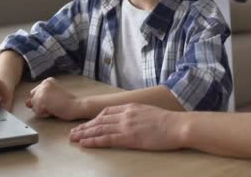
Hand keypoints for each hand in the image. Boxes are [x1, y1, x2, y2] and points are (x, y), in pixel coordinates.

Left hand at [26, 77, 81, 120]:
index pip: (35, 93)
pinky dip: (43, 114)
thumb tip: (27, 103)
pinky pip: (36, 111)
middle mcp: (44, 83)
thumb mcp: (52, 98)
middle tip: (54, 105)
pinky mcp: (42, 99)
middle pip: (33, 99)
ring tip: (54, 107)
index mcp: (47, 81)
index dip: (41, 101)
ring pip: (34, 105)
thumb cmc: (67, 103)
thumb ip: (39, 99)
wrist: (76, 106)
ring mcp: (43, 90)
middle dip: (40, 104)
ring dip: (42, 110)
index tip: (52, 102)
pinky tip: (53, 110)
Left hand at [69, 103, 183, 150]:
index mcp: (131, 107)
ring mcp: (126, 125)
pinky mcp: (129, 138)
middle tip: (72, 132)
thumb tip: (132, 120)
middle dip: (85, 126)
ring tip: (73, 138)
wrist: (178, 125)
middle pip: (99, 120)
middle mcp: (125, 114)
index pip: (107, 112)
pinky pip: (107, 139)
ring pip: (100, 129)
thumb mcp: (149, 112)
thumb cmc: (169, 122)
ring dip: (85, 134)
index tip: (86, 124)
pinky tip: (85, 144)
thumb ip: (137, 114)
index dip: (94, 119)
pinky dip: (94, 141)